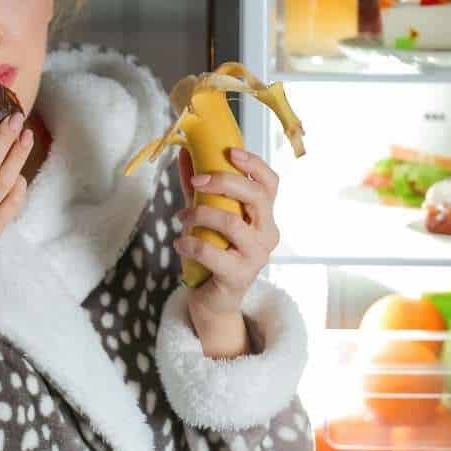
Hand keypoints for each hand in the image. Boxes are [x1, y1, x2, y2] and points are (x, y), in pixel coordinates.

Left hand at [174, 147, 280, 318]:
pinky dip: (189, 243)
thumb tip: (185, 152)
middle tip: (196, 181)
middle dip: (223, 182)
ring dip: (199, 214)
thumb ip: (199, 188)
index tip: (230, 151)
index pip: (271, 183)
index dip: (254, 164)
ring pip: (231, 222)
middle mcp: (267, 234)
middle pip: (255, 197)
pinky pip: (211, 252)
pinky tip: (179, 243)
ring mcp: (256, 256)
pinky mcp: (239, 276)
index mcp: (264, 216)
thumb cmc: (213, 252)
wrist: (214, 299)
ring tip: (181, 218)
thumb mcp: (206, 215)